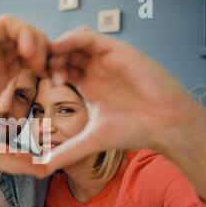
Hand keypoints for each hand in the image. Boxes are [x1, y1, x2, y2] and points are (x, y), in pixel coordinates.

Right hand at [0, 15, 49, 175]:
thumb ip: (14, 160)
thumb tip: (44, 171)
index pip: (32, 65)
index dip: (51, 72)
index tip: (60, 87)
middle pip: (32, 46)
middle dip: (52, 55)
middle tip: (58, 74)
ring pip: (23, 32)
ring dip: (42, 42)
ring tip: (44, 65)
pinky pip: (8, 25)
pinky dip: (26, 33)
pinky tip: (30, 54)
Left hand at [43, 27, 198, 171]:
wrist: (166, 125)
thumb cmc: (134, 131)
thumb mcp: (90, 140)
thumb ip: (66, 152)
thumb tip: (41, 169)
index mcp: (87, 85)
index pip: (59, 69)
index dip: (45, 73)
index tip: (39, 84)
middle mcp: (95, 70)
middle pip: (63, 52)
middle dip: (47, 59)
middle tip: (39, 70)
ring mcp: (105, 59)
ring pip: (73, 41)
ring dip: (57, 48)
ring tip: (49, 63)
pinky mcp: (116, 50)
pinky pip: (88, 36)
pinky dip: (71, 38)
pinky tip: (59, 49)